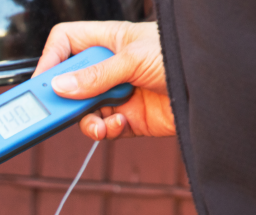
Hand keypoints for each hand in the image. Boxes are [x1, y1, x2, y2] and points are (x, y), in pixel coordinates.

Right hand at [32, 21, 175, 139]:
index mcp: (108, 42)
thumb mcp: (134, 59)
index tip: (43, 81)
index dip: (51, 59)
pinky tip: (119, 124)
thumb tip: (61, 86)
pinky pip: (102, 129)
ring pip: (82, 111)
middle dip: (63, 97)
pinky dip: (105, 131)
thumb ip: (95, 75)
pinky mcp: (126, 120)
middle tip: (57, 109)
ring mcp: (116, 95)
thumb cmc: (181, 58)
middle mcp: (108, 68)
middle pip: (68, 82)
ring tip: (99, 121)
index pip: (66, 43)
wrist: (212, 92)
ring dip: (86, 120)